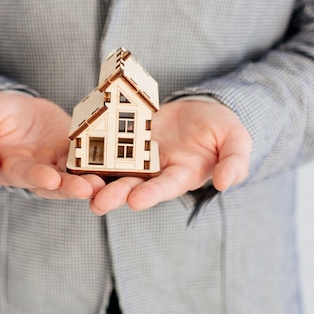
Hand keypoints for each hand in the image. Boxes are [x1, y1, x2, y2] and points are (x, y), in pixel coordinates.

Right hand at [0, 92, 103, 198]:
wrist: (14, 107)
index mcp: (11, 168)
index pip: (25, 175)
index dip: (38, 177)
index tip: (51, 179)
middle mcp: (37, 172)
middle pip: (56, 185)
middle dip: (71, 187)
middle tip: (88, 189)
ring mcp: (58, 163)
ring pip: (75, 176)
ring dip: (90, 181)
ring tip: (104, 183)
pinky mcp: (75, 150)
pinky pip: (90, 157)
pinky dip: (101, 163)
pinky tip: (115, 163)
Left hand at [89, 99, 251, 213]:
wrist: (205, 109)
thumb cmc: (224, 129)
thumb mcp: (237, 142)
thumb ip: (234, 162)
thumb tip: (226, 184)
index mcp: (182, 174)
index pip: (166, 187)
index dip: (152, 194)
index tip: (135, 202)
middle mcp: (157, 170)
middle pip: (134, 183)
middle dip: (116, 193)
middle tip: (97, 204)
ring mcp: (140, 154)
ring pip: (116, 168)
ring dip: (98, 177)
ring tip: (78, 185)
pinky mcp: (128, 137)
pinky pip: (109, 142)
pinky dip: (94, 146)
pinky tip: (76, 148)